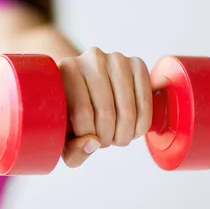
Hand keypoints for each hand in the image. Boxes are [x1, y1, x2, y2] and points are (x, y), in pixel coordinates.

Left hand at [59, 47, 152, 167]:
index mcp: (66, 70)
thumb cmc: (72, 113)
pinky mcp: (137, 63)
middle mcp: (90, 58)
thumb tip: (93, 143)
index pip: (82, 112)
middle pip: (106, 112)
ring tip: (118, 137)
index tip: (88, 141)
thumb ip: (73, 150)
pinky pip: (145, 101)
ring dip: (125, 133)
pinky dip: (142, 123)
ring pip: (127, 108)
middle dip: (108, 138)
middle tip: (105, 142)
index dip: (88, 136)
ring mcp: (116, 59)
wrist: (89, 85)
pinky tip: (133, 129)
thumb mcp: (64, 135)